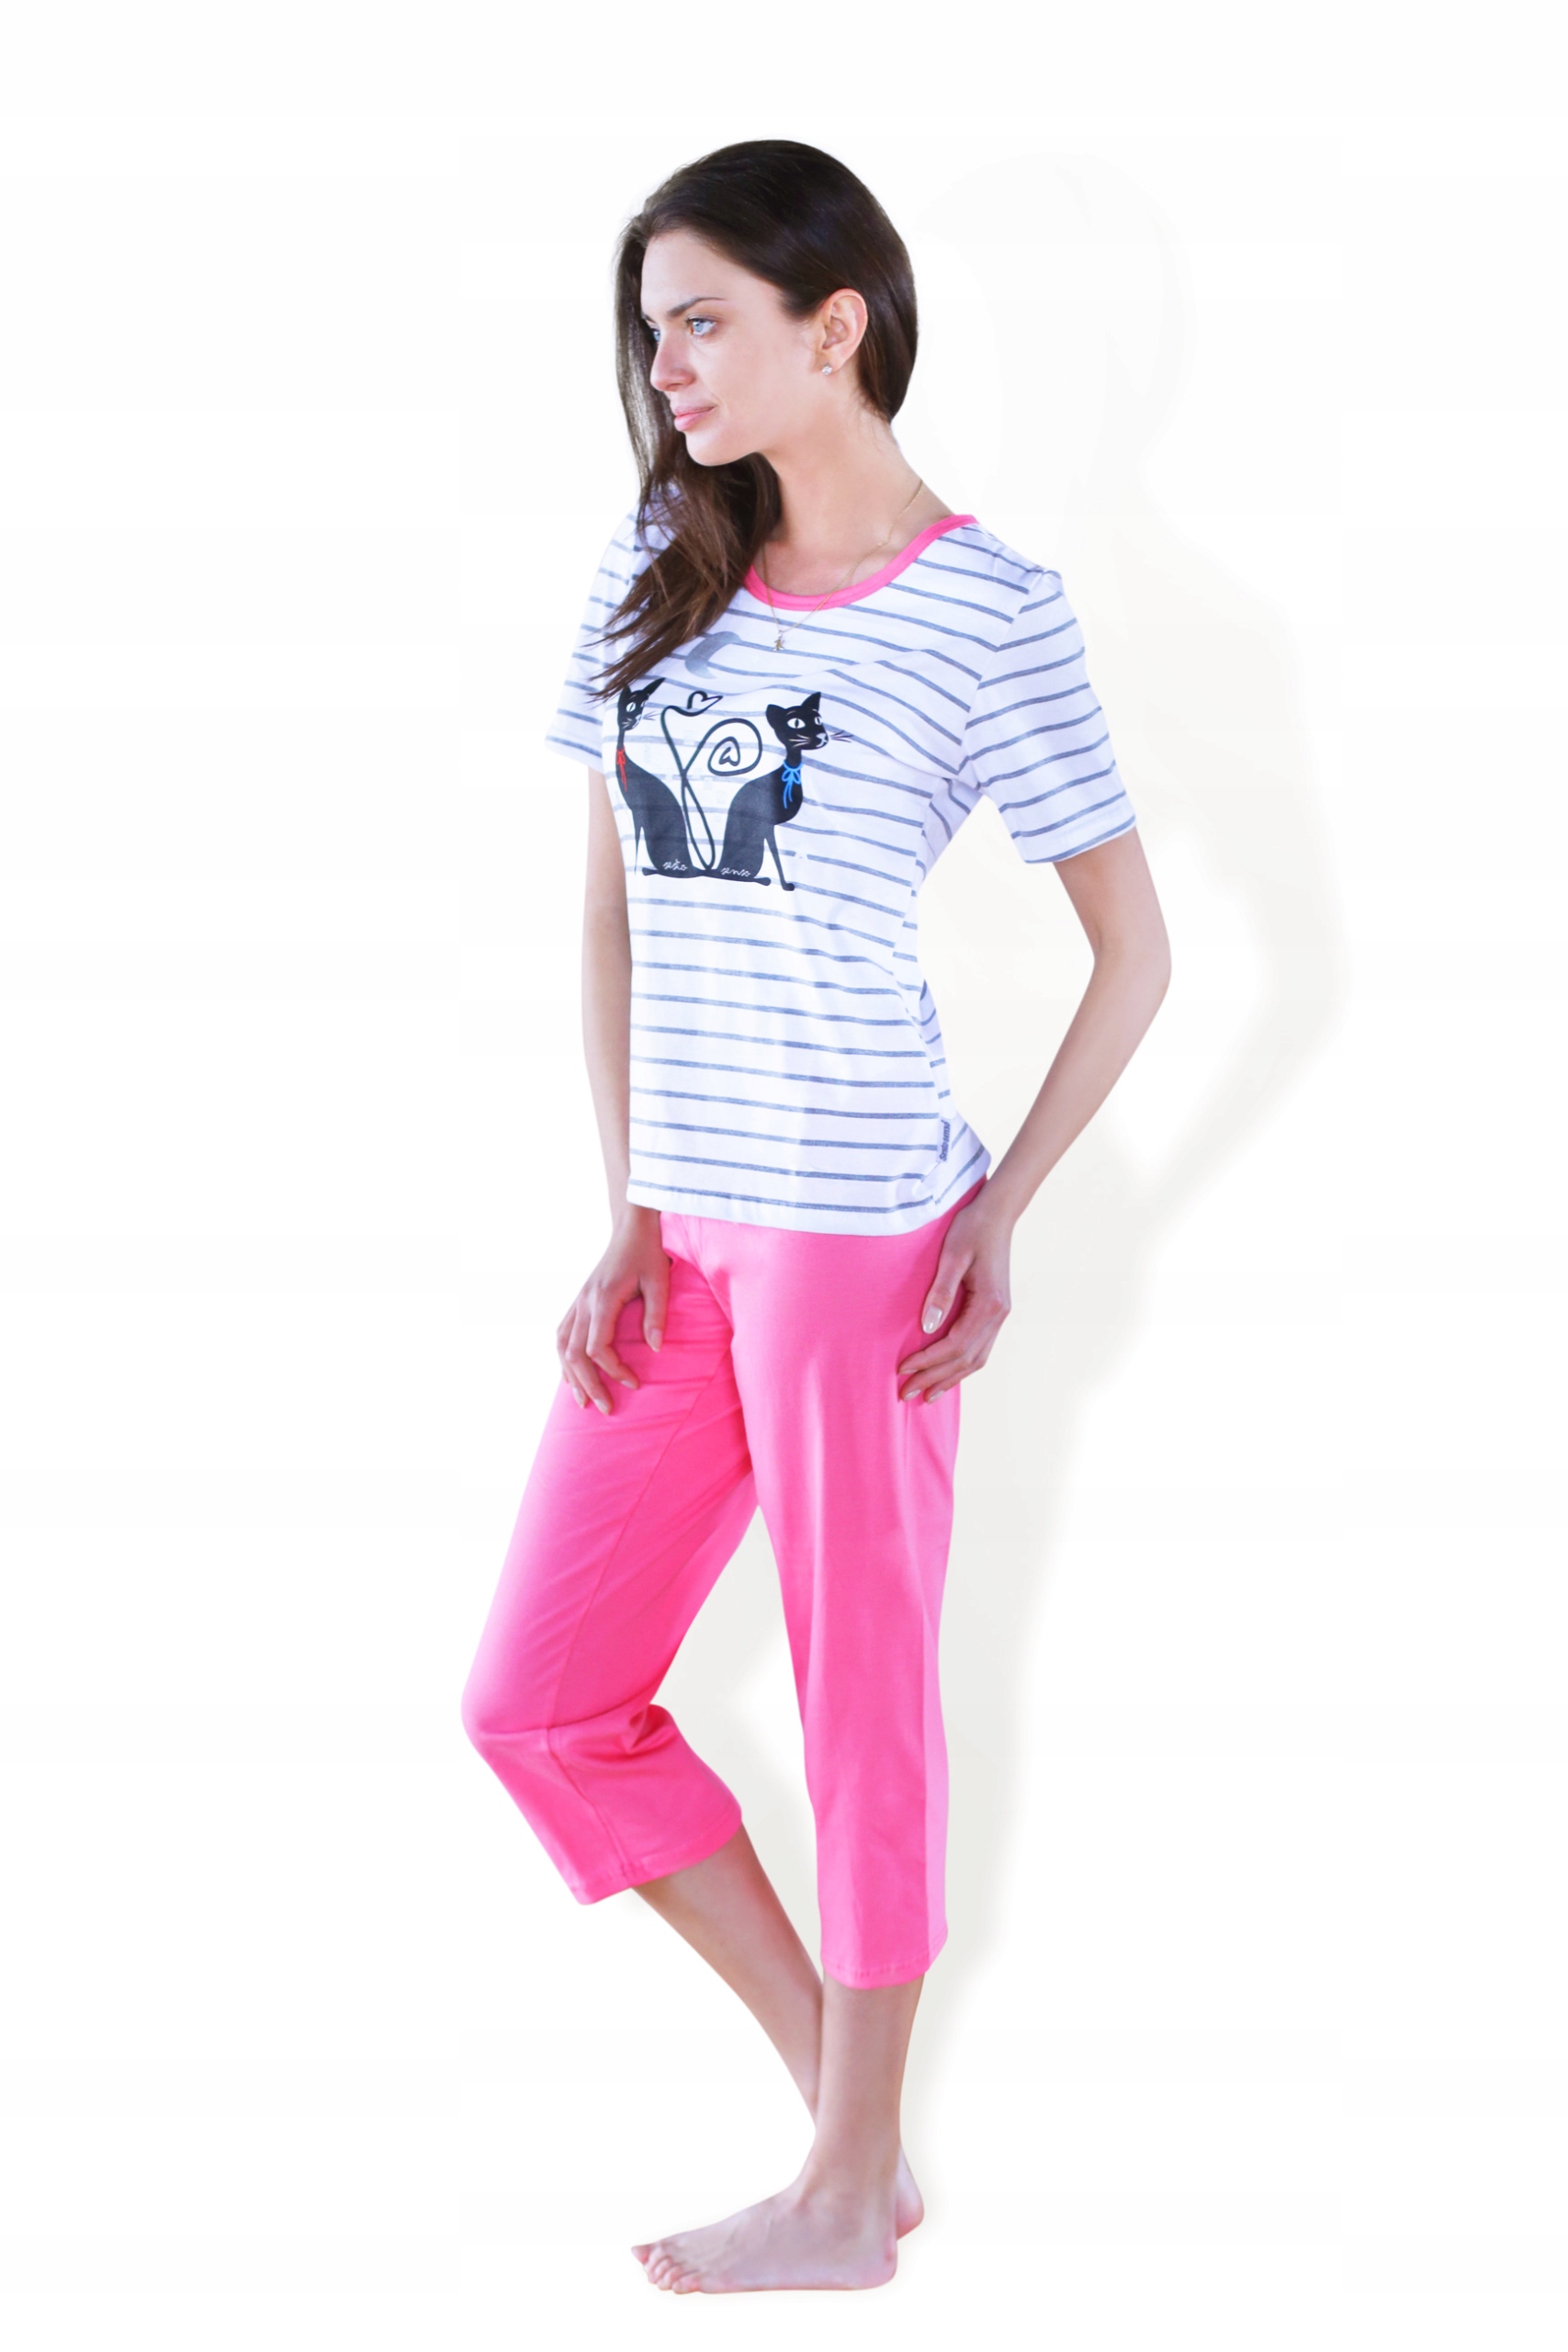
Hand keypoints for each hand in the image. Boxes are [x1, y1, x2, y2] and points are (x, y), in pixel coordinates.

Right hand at [557, 1207, 669, 1413]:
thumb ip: (656, 1315)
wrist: (631, 1228)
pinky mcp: (578, 1301)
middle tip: (605, 1408)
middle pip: (574, 1353)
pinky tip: (571, 1375)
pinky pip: (561, 1335)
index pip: (597, 1346)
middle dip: (588, 1384)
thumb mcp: (659, 1280)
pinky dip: (564, 1358)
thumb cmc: (648, 1253)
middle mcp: (584, 1302)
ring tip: (582, 1401)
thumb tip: (655, 1350)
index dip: (613, 1370)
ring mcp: (577, 1301)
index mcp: (602, 1298)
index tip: (634, 1383)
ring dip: (570, 1375)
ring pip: (561, 1346)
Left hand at [896, 1188, 1013, 1402]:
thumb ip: (940, 1292)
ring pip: (976, 1359)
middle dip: (935, 1378)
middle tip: (906, 1394)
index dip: (928, 1361)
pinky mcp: (995, 1312)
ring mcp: (1000, 1316)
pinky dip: (961, 1365)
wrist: (998, 1213)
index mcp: (989, 1304)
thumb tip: (927, 1328)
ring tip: (926, 1395)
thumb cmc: (972, 1229)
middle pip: (965, 1359)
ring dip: (949, 1378)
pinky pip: (979, 1348)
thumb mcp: (952, 1256)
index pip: (955, 1345)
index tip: (902, 1369)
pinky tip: (946, 1373)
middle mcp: (998, 1316)